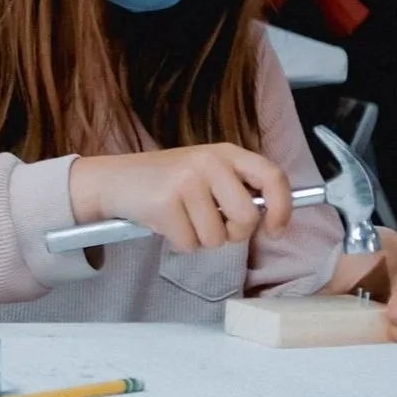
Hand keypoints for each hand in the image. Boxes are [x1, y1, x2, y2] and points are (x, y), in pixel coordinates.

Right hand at [68, 144, 294, 253]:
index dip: (282, 208)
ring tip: (181, 218)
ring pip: (216, 237)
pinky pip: (190, 244)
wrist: (114, 180)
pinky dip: (179, 242)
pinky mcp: (165, 203)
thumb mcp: (206, 171)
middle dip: (232, 232)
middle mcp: (207, 162)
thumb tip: (272, 218)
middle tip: (212, 224)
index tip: (275, 230)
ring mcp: (185, 181)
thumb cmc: (166, 181)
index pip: (272, 177)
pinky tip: (165, 222)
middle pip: (246, 217)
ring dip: (200, 238)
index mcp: (225, 152)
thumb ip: (238, 187)